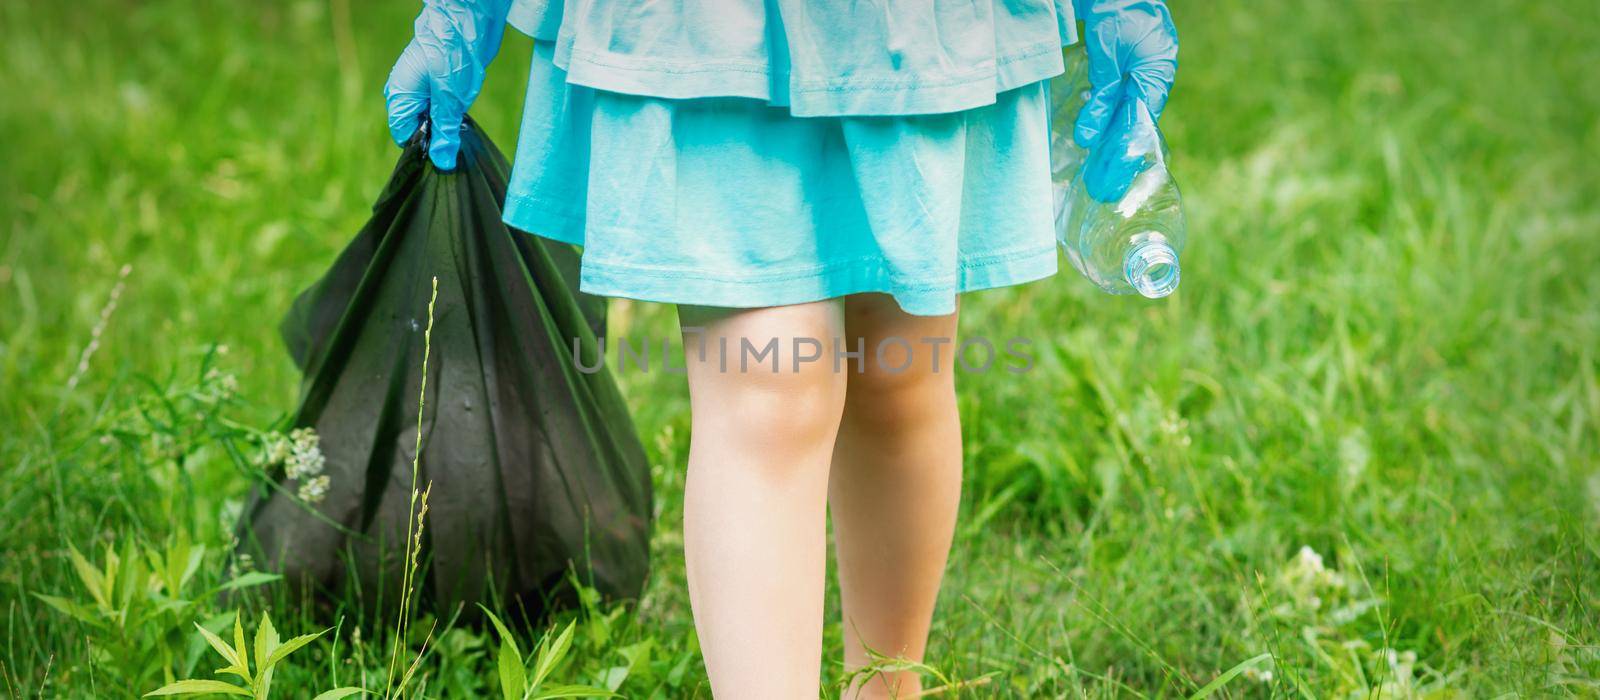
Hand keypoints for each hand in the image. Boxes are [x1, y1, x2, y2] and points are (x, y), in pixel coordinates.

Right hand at [384, 0, 512, 169]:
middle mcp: (404, 92)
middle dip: (438, 132)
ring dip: (447, 119)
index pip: (405, 136)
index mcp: (399, 96)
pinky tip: (461, 101)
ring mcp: (418, 86)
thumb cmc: (452, 53)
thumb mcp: (450, 99)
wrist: (466, 19)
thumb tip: (442, 162)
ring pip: (430, 117)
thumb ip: (445, 131)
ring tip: (460, 110)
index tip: (445, 147)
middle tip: (457, 128)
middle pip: (418, 127)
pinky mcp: (434, 81)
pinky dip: (451, 107)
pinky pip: (439, 104)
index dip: (424, 146)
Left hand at [1072, 0, 1177, 201]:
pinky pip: (1122, 96)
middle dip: (1118, 152)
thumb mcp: (1106, 51)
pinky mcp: (1130, 64)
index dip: (1124, 150)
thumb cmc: (1115, 8)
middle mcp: (1156, 73)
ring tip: (1098, 169)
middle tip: (1102, 187)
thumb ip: (1102, 93)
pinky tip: (1096, 134)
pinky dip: (1109, 114)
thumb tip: (1091, 137)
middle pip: (1135, 120)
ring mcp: (1144, 68)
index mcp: (1159, 70)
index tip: (1109, 176)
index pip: (1141, 120)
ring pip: (1127, 110)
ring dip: (1112, 137)